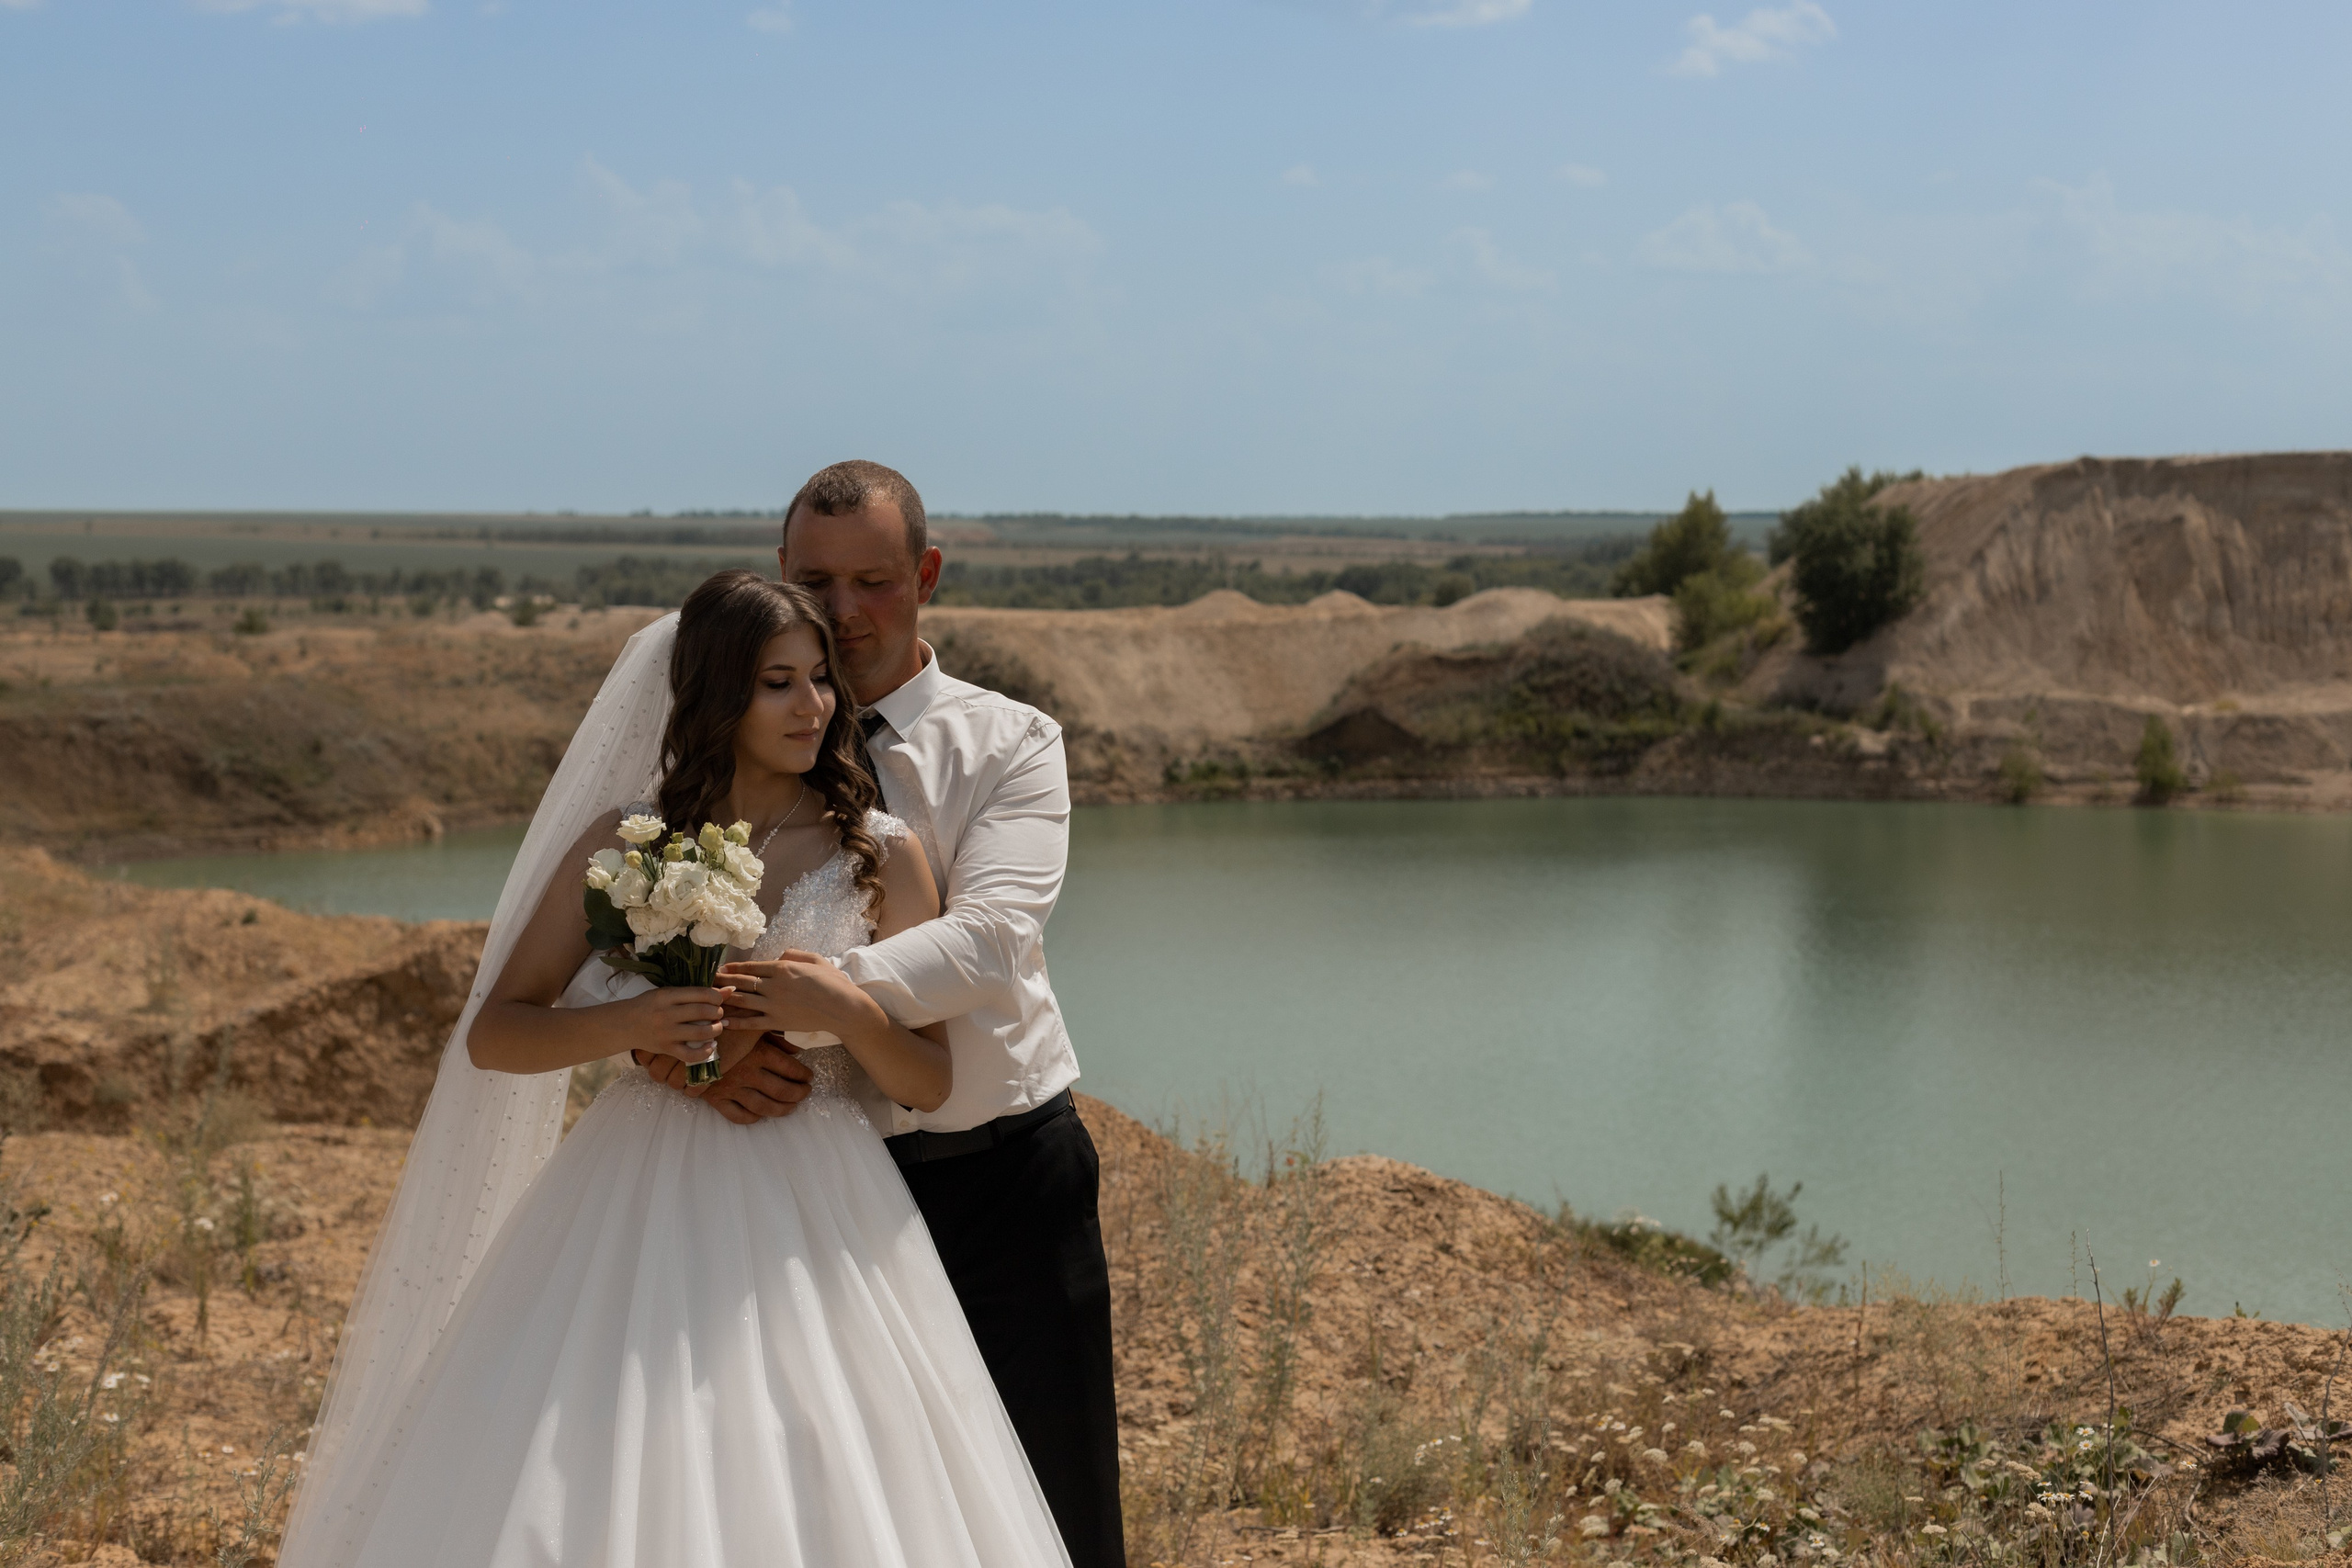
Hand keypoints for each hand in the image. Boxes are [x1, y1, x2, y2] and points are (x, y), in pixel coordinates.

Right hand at [607, 985, 734, 1064]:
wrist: (624, 1024)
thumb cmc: (649, 1004)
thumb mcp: (669, 993)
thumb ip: (695, 993)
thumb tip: (729, 990)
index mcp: (667, 995)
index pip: (701, 993)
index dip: (717, 997)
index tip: (719, 1000)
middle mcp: (667, 1014)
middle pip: (703, 1012)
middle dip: (718, 1012)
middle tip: (718, 1013)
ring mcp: (666, 1033)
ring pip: (701, 1033)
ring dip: (716, 1029)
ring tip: (717, 1027)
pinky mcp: (666, 1049)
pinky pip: (690, 1054)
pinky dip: (706, 1052)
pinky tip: (712, 1045)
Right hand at [635, 1035, 812, 1124]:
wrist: (680, 1037)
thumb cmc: (716, 1024)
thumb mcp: (747, 1022)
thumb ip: (771, 1034)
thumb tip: (796, 1046)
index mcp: (758, 1052)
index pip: (790, 1068)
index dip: (803, 1075)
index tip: (809, 1077)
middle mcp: (748, 1072)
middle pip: (782, 1090)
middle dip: (798, 1094)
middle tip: (805, 1093)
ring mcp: (733, 1087)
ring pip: (764, 1106)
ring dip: (782, 1109)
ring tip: (791, 1108)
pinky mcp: (716, 1097)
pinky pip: (737, 1115)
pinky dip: (751, 1118)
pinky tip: (760, 1116)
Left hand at [717, 951, 884, 1043]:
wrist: (843, 1008)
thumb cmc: (833, 982)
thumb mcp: (815, 959)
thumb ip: (793, 954)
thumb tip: (777, 956)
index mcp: (782, 968)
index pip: (751, 967)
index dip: (733, 967)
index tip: (720, 967)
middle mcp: (773, 986)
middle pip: (741, 982)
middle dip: (722, 980)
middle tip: (706, 980)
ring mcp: (773, 1005)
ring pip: (742, 1000)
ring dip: (724, 998)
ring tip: (708, 998)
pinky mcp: (777, 1022)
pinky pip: (751, 1022)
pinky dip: (735, 1022)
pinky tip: (722, 1022)